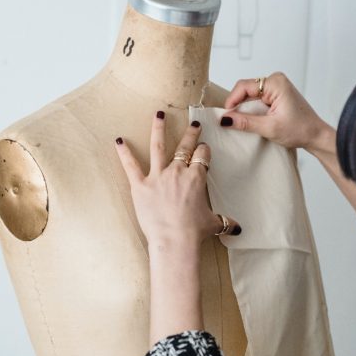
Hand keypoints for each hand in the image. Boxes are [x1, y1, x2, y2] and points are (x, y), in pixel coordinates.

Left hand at [114, 112, 241, 248]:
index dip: (203, 151)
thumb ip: (225, 222)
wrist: (175, 241)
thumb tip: (237, 228)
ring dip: (158, 129)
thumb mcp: (213, 224)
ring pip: (158, 147)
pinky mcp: (140, 186)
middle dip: (190, 134)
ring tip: (158, 115)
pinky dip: (124, 153)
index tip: (203, 148)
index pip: (202, 156)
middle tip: (192, 124)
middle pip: (184, 147)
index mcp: (196, 178)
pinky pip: (130, 166)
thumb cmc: (194, 232)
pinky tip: (118, 141)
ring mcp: (158, 177)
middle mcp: (177, 172)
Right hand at [219, 72, 328, 149]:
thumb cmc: (300, 129)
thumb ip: (245, 122)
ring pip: (250, 94)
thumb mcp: (269, 128)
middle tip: (233, 121)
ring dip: (245, 108)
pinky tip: (253, 119)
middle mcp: (275, 80)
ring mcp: (276, 86)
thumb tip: (225, 119)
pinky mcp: (276, 94)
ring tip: (244, 122)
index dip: (232, 100)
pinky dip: (252, 109)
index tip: (225, 116)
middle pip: (246, 89)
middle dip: (238, 105)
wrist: (316, 135)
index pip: (244, 86)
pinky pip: (257, 98)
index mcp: (275, 83)